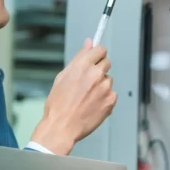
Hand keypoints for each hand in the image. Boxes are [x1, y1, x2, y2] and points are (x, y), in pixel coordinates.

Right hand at [30, 39, 116, 154]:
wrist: (61, 127)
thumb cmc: (58, 104)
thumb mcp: (63, 77)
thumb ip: (79, 58)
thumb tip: (89, 42)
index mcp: (82, 65)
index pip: (100, 50)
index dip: (97, 54)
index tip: (95, 59)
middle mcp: (96, 74)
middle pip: (107, 63)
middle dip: (99, 69)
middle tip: (88, 82)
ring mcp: (105, 88)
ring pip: (108, 79)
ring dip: (101, 85)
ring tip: (88, 97)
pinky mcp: (111, 100)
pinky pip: (111, 94)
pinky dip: (104, 98)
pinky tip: (93, 105)